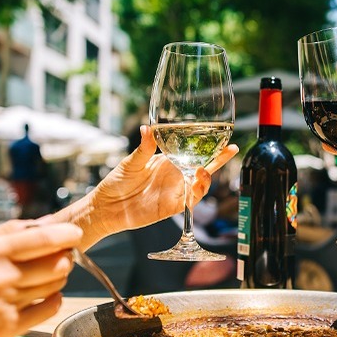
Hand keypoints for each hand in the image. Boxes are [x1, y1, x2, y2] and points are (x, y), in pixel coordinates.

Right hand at [0, 221, 80, 336]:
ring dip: (57, 279)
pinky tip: (41, 297)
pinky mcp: (10, 327)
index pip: (43, 238)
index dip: (67, 234)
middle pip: (58, 262)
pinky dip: (52, 300)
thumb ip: (7, 233)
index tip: (74, 234)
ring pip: (56, 284)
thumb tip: (45, 222)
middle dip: (64, 258)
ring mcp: (5, 303)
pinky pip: (50, 308)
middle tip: (59, 257)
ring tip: (43, 277)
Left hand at [59, 125, 237, 245]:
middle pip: (204, 168)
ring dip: (206, 178)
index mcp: (168, 162)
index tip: (225, 140)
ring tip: (202, 171)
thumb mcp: (131, 162)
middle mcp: (176, 176)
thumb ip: (144, 148)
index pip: (193, 153)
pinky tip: (195, 185)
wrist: (107, 206)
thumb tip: (147, 128)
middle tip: (229, 150)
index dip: (210, 148)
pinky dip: (196, 194)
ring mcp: (175, 192)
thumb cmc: (117, 182)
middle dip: (219, 160)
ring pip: (200, 186)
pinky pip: (190, 202)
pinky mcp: (172, 207)